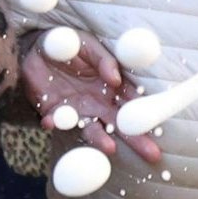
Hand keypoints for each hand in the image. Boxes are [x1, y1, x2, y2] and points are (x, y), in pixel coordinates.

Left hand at [19, 29, 160, 162]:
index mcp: (110, 86)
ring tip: (110, 148)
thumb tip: (116, 79)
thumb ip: (103, 60)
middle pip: (121, 124)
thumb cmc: (70, 43)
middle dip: (136, 139)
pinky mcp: (54, 113)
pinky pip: (56, 122)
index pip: (131, 102)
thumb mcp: (88, 45)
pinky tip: (51, 122)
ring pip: (93, 130)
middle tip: (153, 154)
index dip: (145, 114)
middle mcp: (98, 102)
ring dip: (100, 140)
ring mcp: (77, 111)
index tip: (158, 126)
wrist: (39, 46)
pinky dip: (54, 122)